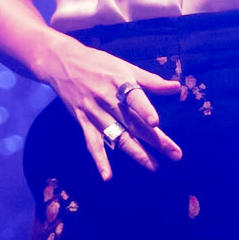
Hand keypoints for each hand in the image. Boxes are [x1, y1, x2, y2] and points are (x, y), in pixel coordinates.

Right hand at [44, 35, 181, 180]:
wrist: (61, 63)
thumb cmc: (98, 64)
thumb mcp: (124, 66)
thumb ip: (151, 80)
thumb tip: (177, 87)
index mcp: (119, 82)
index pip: (133, 97)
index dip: (144, 109)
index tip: (155, 122)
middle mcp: (107, 99)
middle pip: (132, 122)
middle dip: (154, 139)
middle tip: (175, 154)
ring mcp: (94, 113)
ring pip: (117, 136)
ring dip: (136, 152)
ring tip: (154, 166)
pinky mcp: (83, 122)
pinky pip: (92, 143)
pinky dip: (100, 160)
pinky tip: (108, 176)